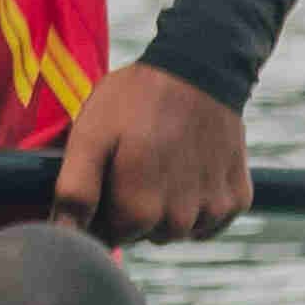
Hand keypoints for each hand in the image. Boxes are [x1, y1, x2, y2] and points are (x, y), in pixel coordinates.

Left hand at [51, 61, 251, 243]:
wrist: (200, 67)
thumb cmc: (136, 100)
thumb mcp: (90, 135)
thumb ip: (75, 190)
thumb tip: (65, 235)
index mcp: (140, 210)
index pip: (110, 238)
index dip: (102, 209)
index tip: (107, 175)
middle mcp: (180, 221)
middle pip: (144, 236)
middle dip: (133, 209)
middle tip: (133, 162)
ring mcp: (213, 211)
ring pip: (177, 231)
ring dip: (166, 209)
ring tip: (162, 163)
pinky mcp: (238, 199)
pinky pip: (210, 222)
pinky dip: (198, 203)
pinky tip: (190, 169)